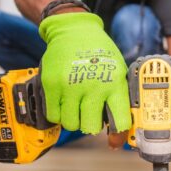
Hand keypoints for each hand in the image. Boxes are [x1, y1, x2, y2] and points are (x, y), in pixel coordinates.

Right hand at [39, 13, 130, 146]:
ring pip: (71, 124)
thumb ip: (119, 101)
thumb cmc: (100, 55)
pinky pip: (54, 116)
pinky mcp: (51, 85)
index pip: (119, 121)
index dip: (118, 135)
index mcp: (114, 84)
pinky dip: (59, 113)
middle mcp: (93, 86)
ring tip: (76, 105)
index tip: (114, 140)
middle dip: (90, 125)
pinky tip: (64, 102)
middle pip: (90, 128)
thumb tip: (118, 135)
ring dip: (74, 119)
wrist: (74, 31)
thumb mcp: (118, 73)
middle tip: (89, 114)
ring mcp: (70, 86)